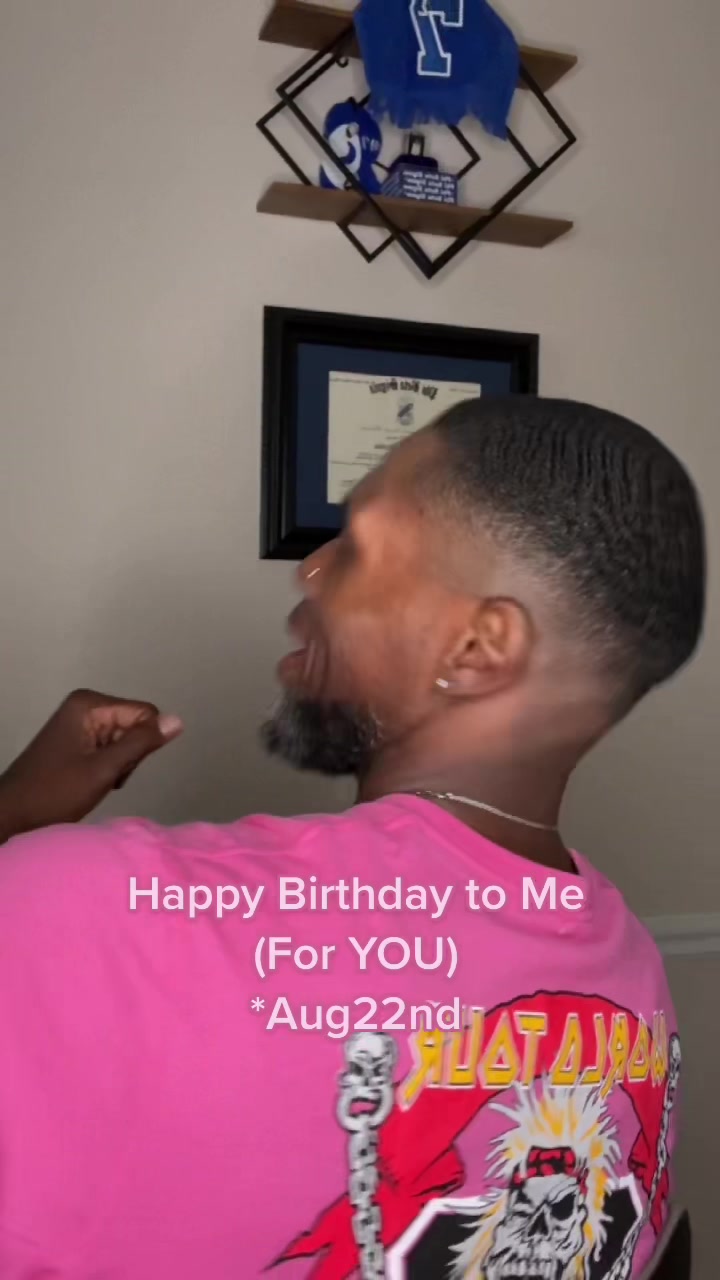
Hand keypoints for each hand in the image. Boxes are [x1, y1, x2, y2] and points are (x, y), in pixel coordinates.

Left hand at [0, 689, 182, 842]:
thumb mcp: (103, 770)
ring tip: (95, 780)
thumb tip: (178, 720)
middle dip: (128, 756)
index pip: (145, 714)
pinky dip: (107, 767)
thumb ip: (141, 743)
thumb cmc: (55, 793)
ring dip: (118, 765)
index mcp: (89, 704)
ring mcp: (79, 722)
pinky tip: (90, 780)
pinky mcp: (76, 738)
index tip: (117, 767)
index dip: (141, 744)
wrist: (11, 815)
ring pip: (125, 739)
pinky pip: (109, 747)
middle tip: (104, 776)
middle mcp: (85, 705)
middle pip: (135, 725)